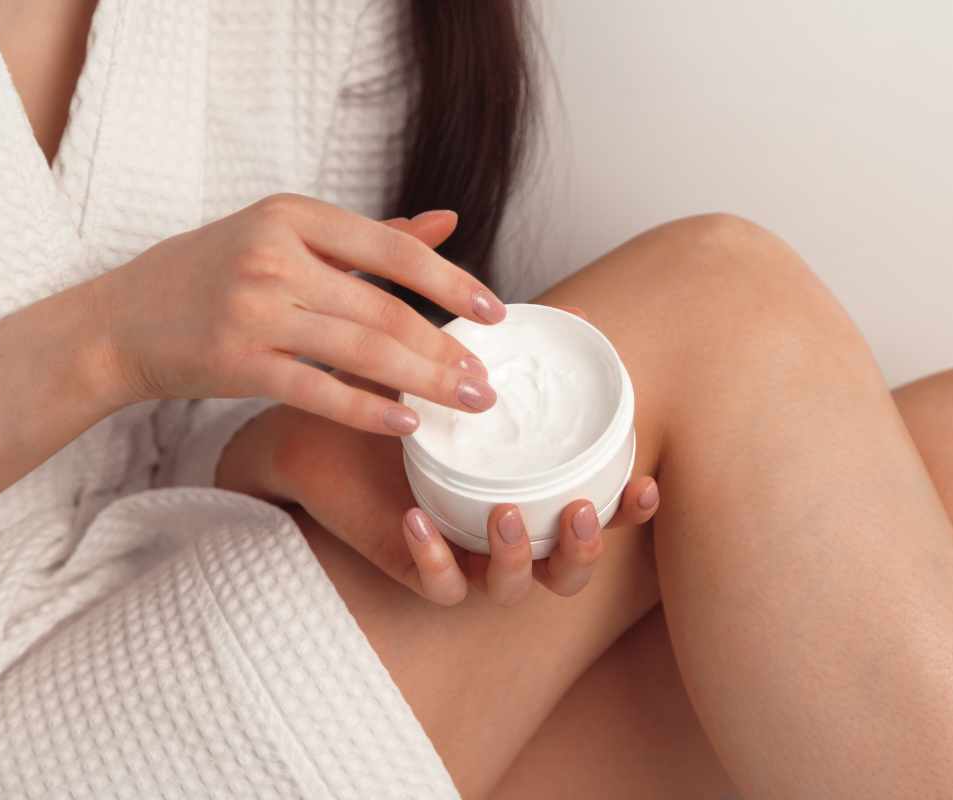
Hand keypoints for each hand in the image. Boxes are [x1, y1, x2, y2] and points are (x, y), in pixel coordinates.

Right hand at [91, 195, 504, 433]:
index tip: (496, 313)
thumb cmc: (209, 275)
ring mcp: (252, 308)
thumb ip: (368, 236)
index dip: (451, 282)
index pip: (392, 249)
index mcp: (292, 216)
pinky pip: (318, 391)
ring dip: (422, 380)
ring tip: (464, 402)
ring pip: (360, 349)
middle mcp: (274, 255)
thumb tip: (447, 222)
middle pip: (383, 307)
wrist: (118, 322)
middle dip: (445, 348)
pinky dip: (367, 408)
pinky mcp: (236, 361)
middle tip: (485, 380)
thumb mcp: (282, 236)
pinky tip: (406, 423)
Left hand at [219, 306, 659, 606]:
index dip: (630, 506)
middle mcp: (502, 523)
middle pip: (569, 565)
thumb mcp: (413, 339)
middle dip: (585, 544)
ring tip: (506, 512)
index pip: (597, 503)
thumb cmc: (375, 387)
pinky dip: (434, 558)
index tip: (647, 478)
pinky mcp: (412, 567)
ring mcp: (460, 552)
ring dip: (518, 555)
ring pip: (512, 586)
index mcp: (525, 479)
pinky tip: (418, 519)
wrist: (305, 427)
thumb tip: (449, 215)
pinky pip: (438, 585)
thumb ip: (435, 287)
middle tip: (582, 506)